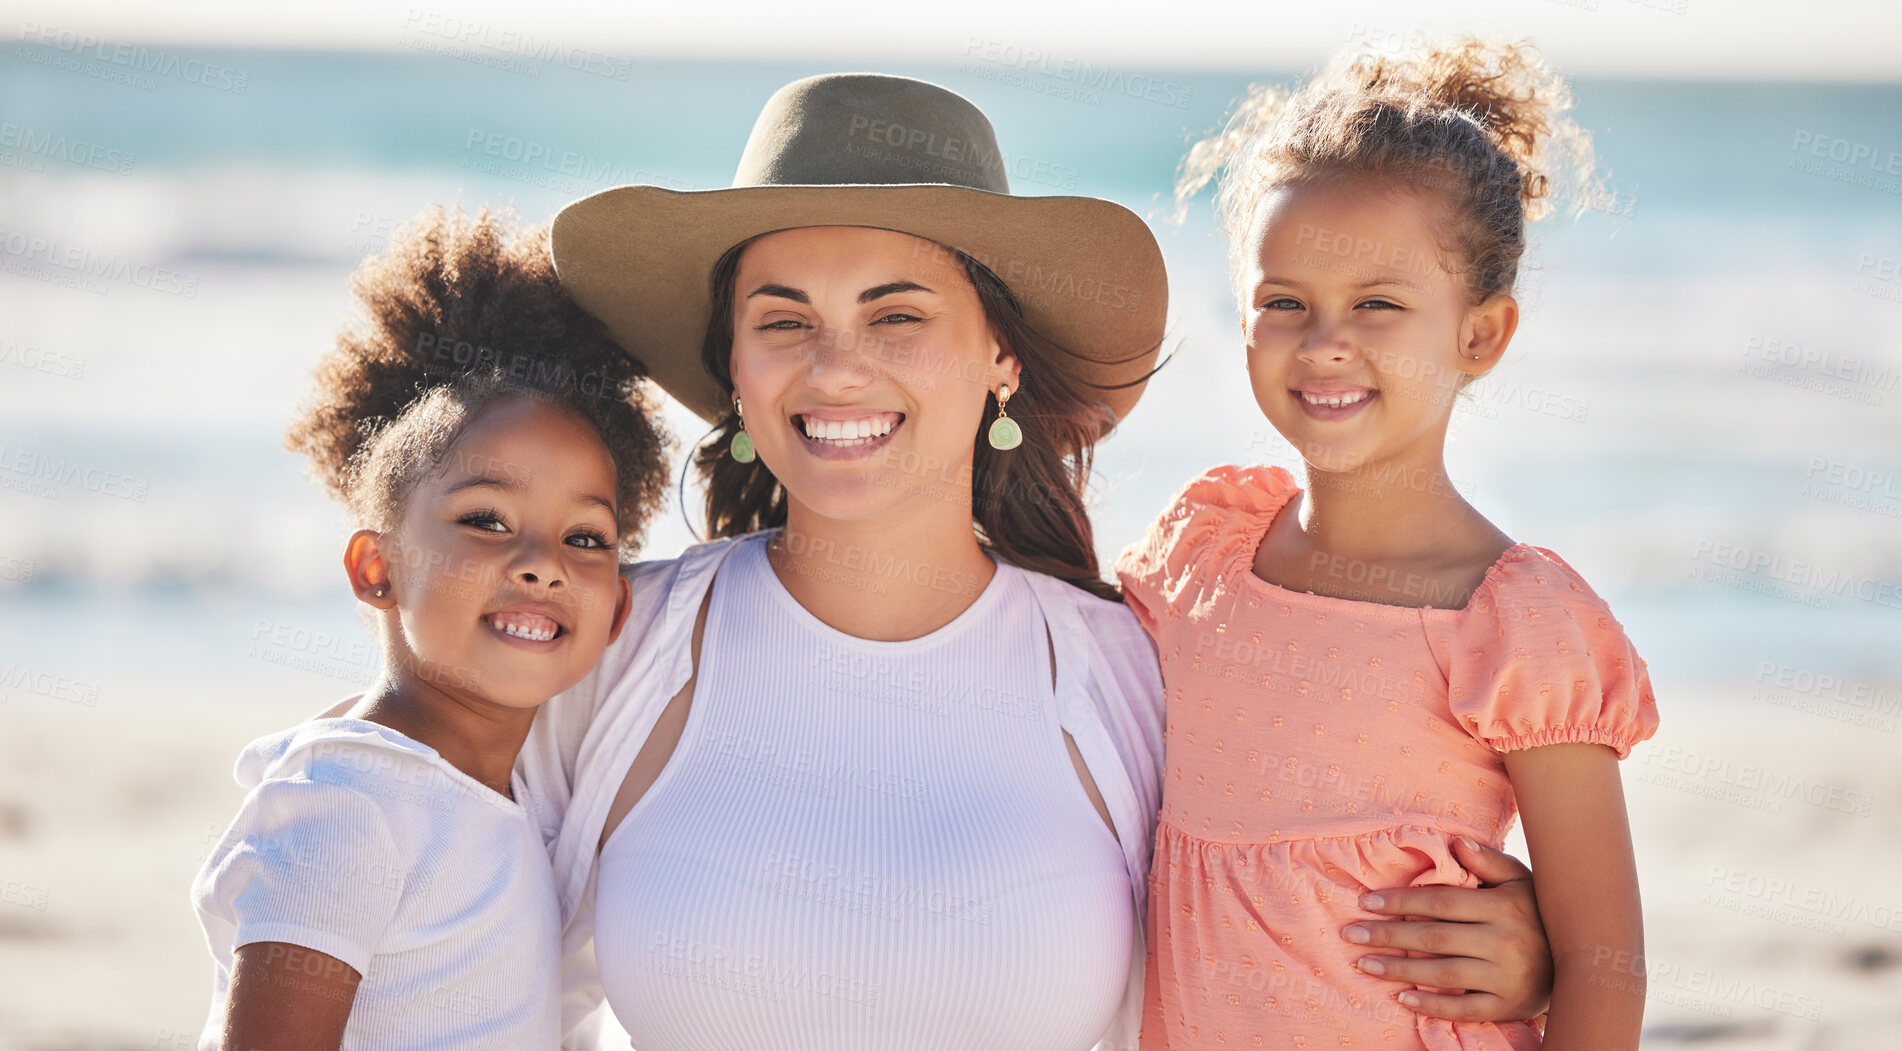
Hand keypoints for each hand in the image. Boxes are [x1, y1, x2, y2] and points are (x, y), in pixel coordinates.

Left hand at [1339, 836, 1552, 1021]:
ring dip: (1399, 970)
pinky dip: (1432, 1006)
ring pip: (1443, 974)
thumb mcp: (1522, 881)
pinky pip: (1464, 1009)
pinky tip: (1402, 999)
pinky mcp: (1509, 1006)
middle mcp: (1505, 942)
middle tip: (1350, 933)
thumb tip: (1455, 843)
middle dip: (1387, 935)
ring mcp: (1507, 977)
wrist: (1585, 961)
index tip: (1365, 902)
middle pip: (1434, 938)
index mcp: (1503, 907)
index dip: (1400, 901)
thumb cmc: (1539, 913)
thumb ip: (1489, 862)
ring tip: (1364, 964)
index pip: (1441, 902)